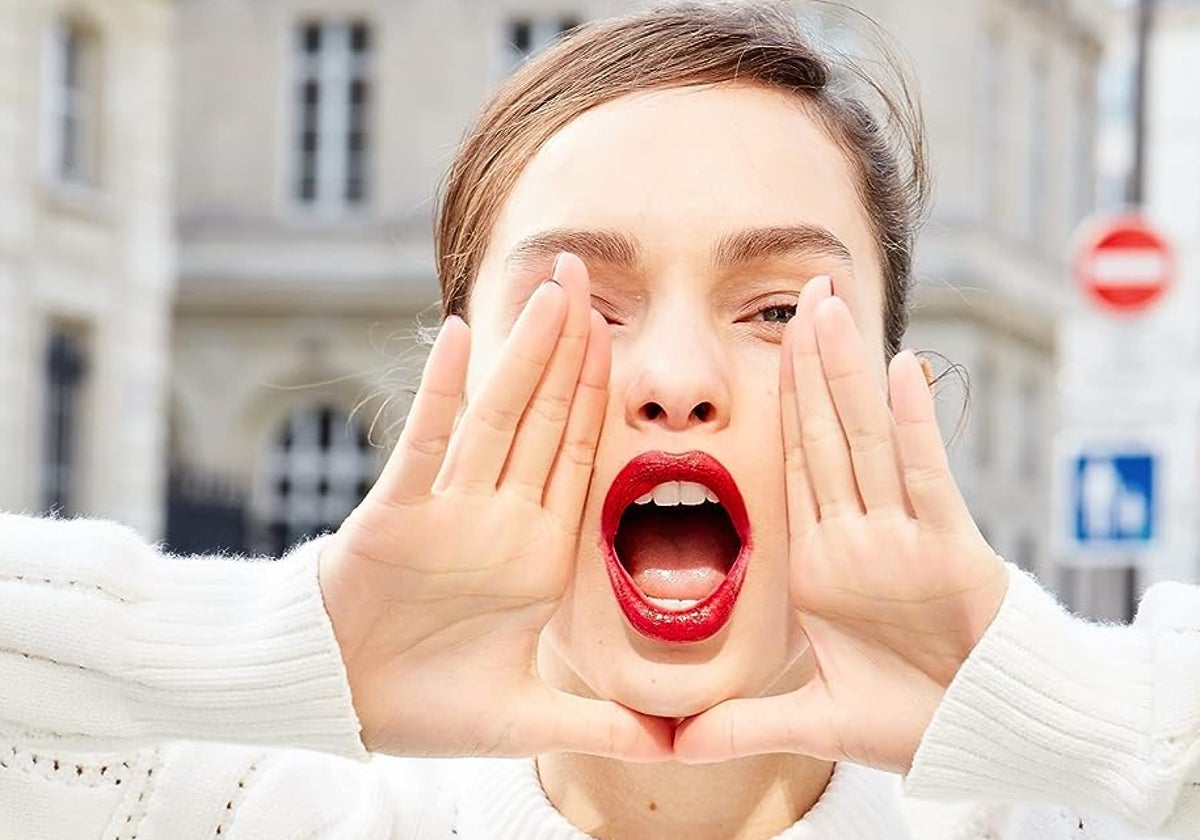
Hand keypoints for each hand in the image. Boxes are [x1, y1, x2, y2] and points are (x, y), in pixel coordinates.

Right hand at [318, 254, 672, 761]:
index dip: (599, 399)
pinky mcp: (396, 515)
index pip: (576, 458)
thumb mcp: (524, 720)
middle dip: (569, 350)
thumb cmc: (425, 705)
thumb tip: (671, 750)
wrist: (341, 704)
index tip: (624, 342)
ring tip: (550, 292)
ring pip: (495, 418)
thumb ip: (597, 726)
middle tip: (589, 278)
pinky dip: (438, 393)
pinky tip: (457, 336)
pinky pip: (423, 444)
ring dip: (523, 355)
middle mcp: (497, 519)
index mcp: (536, 555)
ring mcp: (448, 512)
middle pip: (542, 419)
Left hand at [673, 276, 1007, 773]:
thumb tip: (675, 748)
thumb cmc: (911, 720)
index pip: (792, 466)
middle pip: (826, 434)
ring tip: (832, 307)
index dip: (778, 408)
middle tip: (801, 292)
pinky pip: (926, 477)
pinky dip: (914, 425)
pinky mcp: (950, 550)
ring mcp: (902, 539)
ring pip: (867, 440)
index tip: (761, 351)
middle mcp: (858, 538)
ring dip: (849, 373)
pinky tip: (903, 369)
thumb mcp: (814, 719)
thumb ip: (746, 724)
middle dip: (811, 364)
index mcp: (820, 563)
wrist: (985, 737)